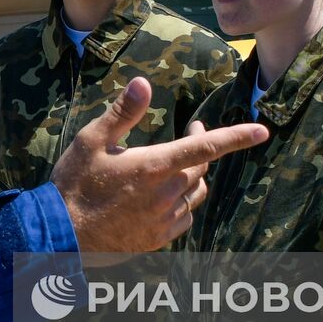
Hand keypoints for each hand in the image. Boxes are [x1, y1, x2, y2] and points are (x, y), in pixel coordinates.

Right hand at [51, 77, 266, 251]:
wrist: (61, 234)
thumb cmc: (74, 182)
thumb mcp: (91, 140)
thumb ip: (122, 112)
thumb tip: (142, 82)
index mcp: (154, 166)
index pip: (205, 148)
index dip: (236, 137)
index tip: (261, 130)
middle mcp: (165, 194)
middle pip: (200, 168)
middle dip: (201, 148)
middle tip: (191, 131)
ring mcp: (163, 219)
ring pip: (195, 194)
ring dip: (193, 176)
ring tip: (178, 165)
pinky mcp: (157, 239)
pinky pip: (184, 218)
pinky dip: (183, 203)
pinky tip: (166, 196)